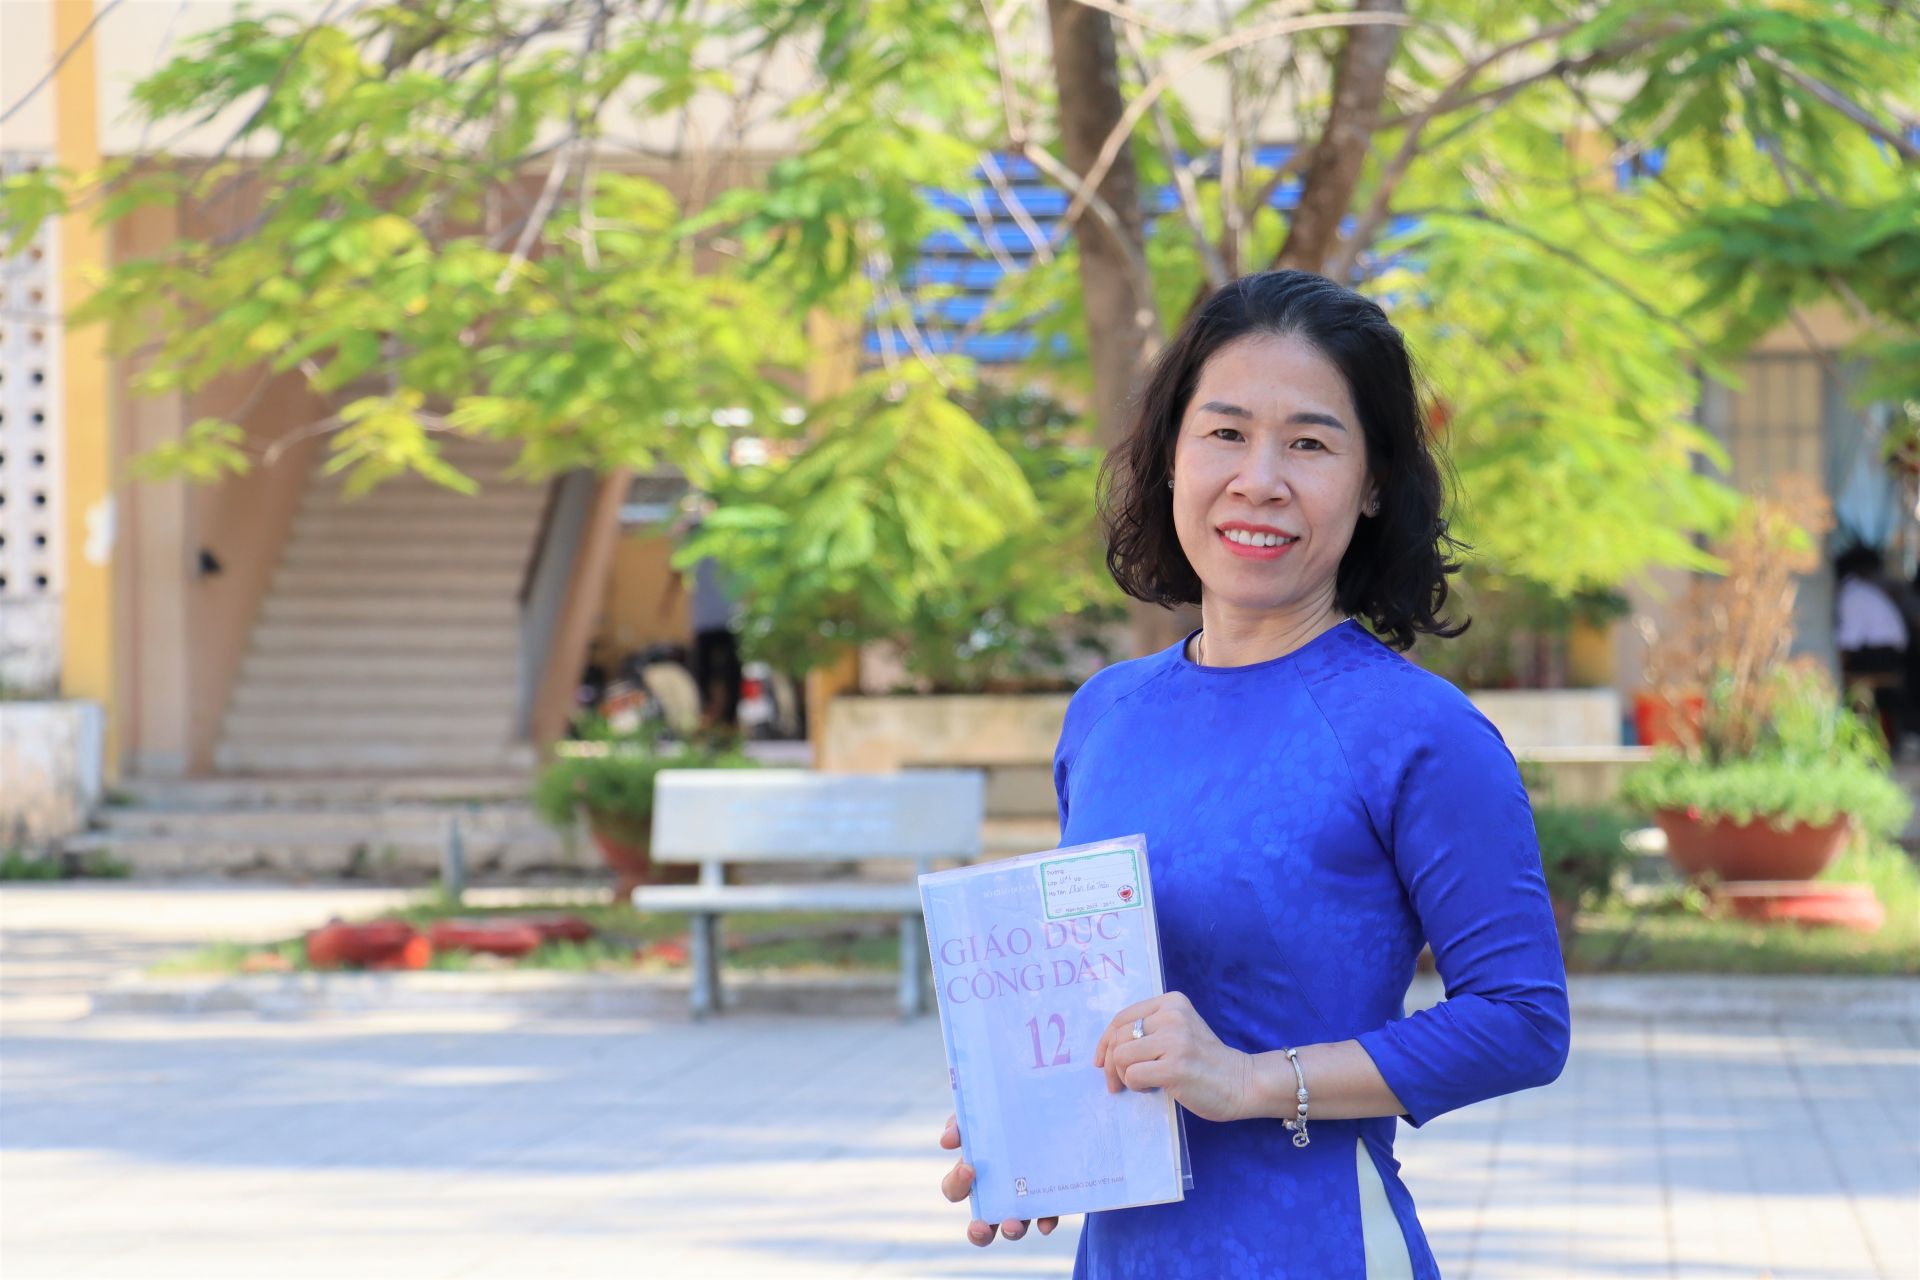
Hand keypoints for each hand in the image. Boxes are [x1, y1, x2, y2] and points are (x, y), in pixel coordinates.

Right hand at [938, 1113, 1059, 1245]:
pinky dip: (1045, 1221)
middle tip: (981, 1224)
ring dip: (1011, 1230)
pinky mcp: (1051, 1197)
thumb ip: (964, 1119)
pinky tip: (1046, 1222)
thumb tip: (947, 1139)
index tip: (968, 1169)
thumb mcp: (985, 1107)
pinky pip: (1047, 1217)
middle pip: (981, 1221)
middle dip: (978, 1230)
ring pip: (1012, 1227)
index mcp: (976, 1168)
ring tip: (1013, 1225)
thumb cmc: (1010, 1107)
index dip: (957, 1184)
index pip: (955, 1188)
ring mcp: (1024, 1198)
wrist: (1054, 1102)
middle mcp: (997, 1190)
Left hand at [1094, 991, 1254, 1122]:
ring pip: (1121, 1056)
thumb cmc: (1204, 1061)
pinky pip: (1133, 1075)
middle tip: (1116, 1083)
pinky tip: (1152, 1088)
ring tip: (1142, 1083)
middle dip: (1111, 1064)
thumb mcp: (1179, 1030)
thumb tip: (1106, 1049)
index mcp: (1171, 1002)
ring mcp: (1175, 1040)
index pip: (1121, 1018)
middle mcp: (1172, 1016)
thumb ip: (1149, 1029)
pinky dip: (1136, 1086)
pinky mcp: (1175, 1067)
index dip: (1105, 1041)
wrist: (1241, 1082)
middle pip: (1117, 1037)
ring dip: (1124, 1075)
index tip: (1101, 1061)